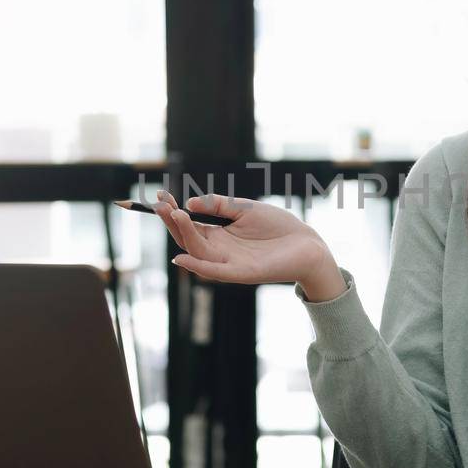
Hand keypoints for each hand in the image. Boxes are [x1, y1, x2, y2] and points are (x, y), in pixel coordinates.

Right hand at [151, 190, 345, 298]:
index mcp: (219, 235)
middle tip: (161, 204)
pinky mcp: (241, 273)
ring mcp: (229, 263)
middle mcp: (219, 251)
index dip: (173, 211)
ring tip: (176, 214)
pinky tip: (181, 257)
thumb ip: (219, 205)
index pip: (189, 225)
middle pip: (187, 239)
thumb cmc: (278, 226)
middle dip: (172, 222)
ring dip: (184, 234)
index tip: (160, 194)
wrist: (307, 244)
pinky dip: (197, 266)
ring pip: (198, 251)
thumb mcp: (245, 209)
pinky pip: (215, 271)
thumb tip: (190, 203)